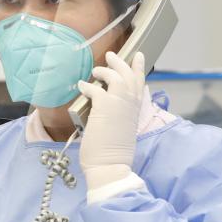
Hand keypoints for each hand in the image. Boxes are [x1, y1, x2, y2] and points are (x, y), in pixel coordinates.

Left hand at [77, 51, 144, 189]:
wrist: (110, 166)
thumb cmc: (112, 154)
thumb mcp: (122, 130)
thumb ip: (119, 114)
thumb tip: (106, 104)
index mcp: (135, 111)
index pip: (140, 84)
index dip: (138, 69)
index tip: (138, 56)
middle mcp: (130, 106)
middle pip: (130, 76)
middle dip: (121, 63)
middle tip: (111, 55)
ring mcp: (119, 107)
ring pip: (117, 78)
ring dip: (106, 71)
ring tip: (96, 70)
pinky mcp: (104, 109)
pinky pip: (96, 90)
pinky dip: (88, 86)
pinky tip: (82, 86)